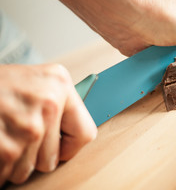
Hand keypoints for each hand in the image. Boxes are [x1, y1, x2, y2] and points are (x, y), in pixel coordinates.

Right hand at [0, 64, 96, 184]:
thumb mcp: (35, 82)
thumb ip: (58, 104)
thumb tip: (78, 137)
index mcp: (60, 83)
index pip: (85, 133)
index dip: (70, 146)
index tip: (58, 146)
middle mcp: (49, 102)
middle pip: (52, 159)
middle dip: (33, 157)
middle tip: (17, 137)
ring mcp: (28, 125)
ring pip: (27, 170)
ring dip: (12, 163)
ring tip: (4, 137)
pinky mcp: (7, 146)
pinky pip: (7, 174)